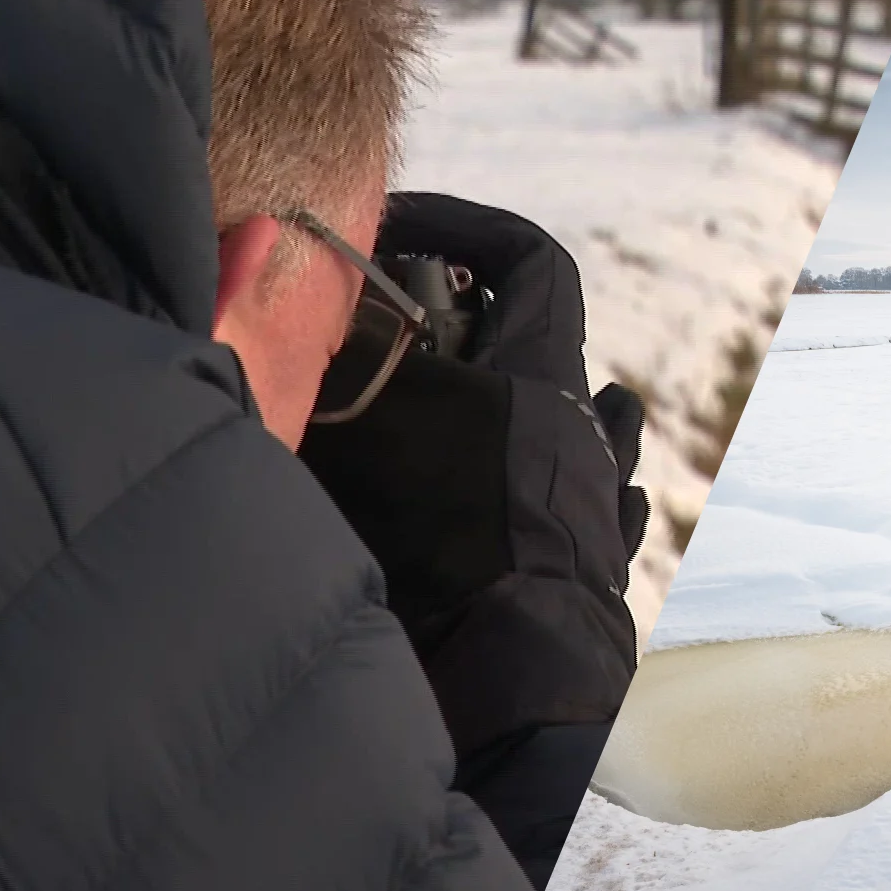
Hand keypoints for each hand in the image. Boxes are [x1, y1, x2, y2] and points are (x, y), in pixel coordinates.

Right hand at [299, 191, 646, 752]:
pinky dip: (552, 495)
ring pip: (574, 431)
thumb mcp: (373, 413)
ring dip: (520, 416)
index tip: (405, 227)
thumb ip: (342, 346)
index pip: (532, 259)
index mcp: (546, 371)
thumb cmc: (447, 526)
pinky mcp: (594, 568)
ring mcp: (597, 501)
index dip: (470, 226)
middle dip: (473, 335)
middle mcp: (585, 428)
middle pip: (541, 347)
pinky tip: (514, 499)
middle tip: (404, 344)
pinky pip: (592, 511)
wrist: (510, 664)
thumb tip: (293, 281)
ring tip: (457, 420)